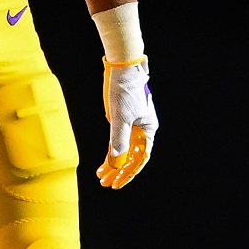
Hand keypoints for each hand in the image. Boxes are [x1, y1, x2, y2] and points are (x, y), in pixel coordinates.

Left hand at [96, 56, 156, 188]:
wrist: (121, 65)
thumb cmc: (124, 89)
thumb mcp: (120, 117)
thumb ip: (118, 140)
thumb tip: (116, 162)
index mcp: (148, 129)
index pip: (139, 158)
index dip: (128, 173)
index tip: (116, 183)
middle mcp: (142, 128)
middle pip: (131, 156)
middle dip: (118, 171)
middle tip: (105, 183)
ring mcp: (133, 123)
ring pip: (124, 149)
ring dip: (113, 162)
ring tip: (101, 175)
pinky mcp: (124, 117)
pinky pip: (119, 139)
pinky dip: (111, 150)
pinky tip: (104, 160)